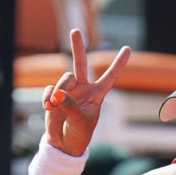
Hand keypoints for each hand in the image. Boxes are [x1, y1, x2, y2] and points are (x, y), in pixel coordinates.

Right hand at [42, 29, 130, 156]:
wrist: (64, 144)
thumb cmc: (79, 134)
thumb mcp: (80, 121)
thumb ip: (70, 105)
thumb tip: (58, 93)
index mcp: (97, 94)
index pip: (110, 76)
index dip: (119, 63)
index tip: (127, 49)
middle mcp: (83, 89)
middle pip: (81, 63)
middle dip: (77, 47)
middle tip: (75, 31)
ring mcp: (69, 91)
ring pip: (64, 79)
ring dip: (58, 90)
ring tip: (54, 105)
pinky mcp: (55, 96)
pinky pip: (50, 89)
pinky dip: (48, 96)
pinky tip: (48, 106)